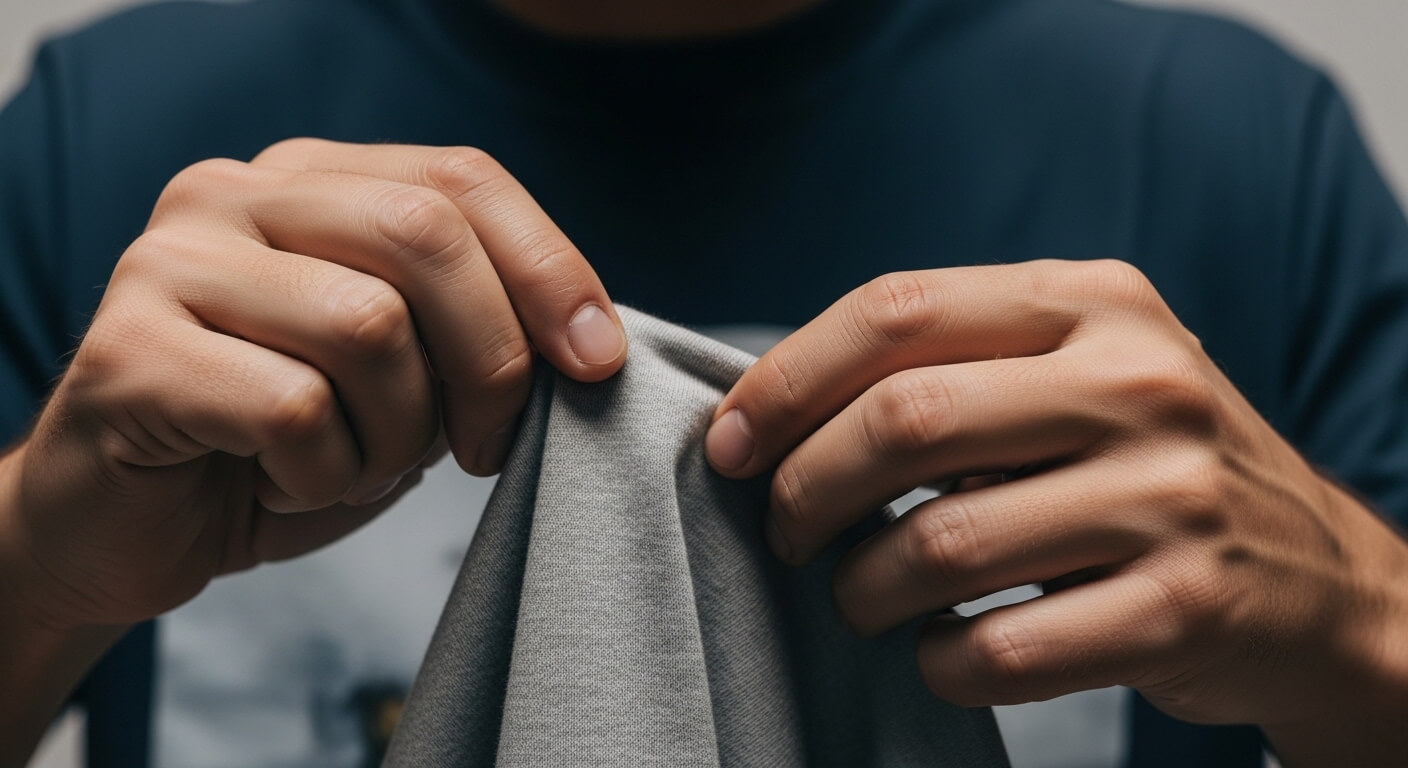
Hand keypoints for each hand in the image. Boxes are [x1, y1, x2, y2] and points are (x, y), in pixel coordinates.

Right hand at [0, 139, 625, 632]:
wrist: (130, 529)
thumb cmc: (283, 447)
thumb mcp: (406, 377)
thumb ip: (475, 330)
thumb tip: (590, 341)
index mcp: (310, 180)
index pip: (461, 178)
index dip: (550, 268)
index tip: (597, 362)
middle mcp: (234, 194)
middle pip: (423, 235)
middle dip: (491, 361)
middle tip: (483, 448)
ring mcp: (170, 263)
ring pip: (367, 326)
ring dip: (395, 436)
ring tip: (355, 468)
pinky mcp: (127, 351)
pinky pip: (294, 410)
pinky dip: (323, 475)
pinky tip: (284, 482)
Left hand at [705, 260, 1407, 763]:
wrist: (1313, 578)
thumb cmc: (1143, 466)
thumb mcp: (1075, 373)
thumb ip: (950, 367)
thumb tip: (764, 414)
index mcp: (1094, 301)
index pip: (896, 310)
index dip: (786, 380)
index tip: (729, 443)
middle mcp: (1140, 382)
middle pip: (902, 422)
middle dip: (803, 489)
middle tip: (784, 532)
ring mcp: (1171, 496)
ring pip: (937, 546)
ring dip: (860, 590)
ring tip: (859, 599)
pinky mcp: (1183, 609)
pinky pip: (999, 650)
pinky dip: (936, 663)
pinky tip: (937, 652)